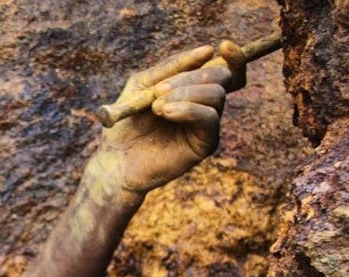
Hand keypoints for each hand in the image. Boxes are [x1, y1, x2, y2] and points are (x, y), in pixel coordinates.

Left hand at [90, 40, 247, 193]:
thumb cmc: (126, 122)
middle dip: (192, 77)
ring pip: (217, 95)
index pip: (225, 70)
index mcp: (193, 90)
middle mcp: (205, 106)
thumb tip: (209, 50)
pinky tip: (167, 112)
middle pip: (221, 78)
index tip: (225, 44)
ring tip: (156, 106)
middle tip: (159, 91)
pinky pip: (209, 118)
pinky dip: (188, 109)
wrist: (116, 159)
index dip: (233, 56)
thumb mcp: (143, 85)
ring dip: (186, 93)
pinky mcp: (205, 144)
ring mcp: (206, 125)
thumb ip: (171, 67)